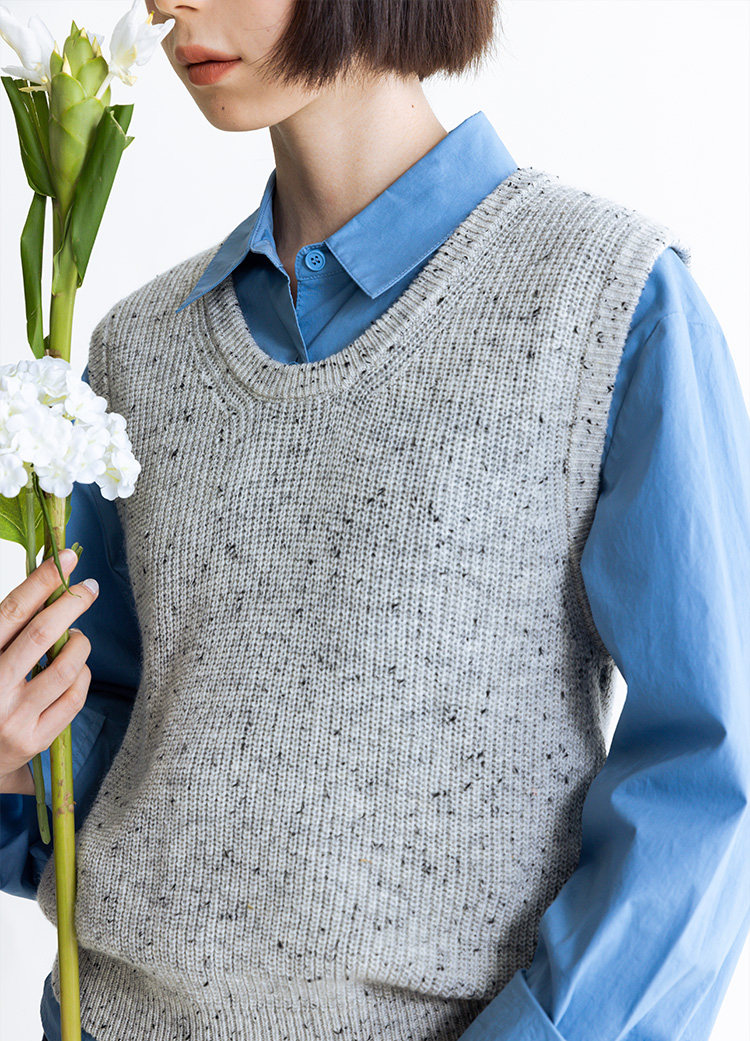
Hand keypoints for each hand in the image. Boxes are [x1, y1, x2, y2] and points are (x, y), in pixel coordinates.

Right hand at [0, 550, 98, 792]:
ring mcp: (13, 717)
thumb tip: (48, 581)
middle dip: (71, 603)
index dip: (42, 581)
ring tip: (76, 637)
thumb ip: (9, 626)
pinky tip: (76, 669)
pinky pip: (75, 698)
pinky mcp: (34, 740)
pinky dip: (83, 675)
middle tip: (88, 587)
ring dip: (79, 643)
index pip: (13, 611)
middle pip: (43, 634)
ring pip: (66, 667)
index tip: (65, 558)